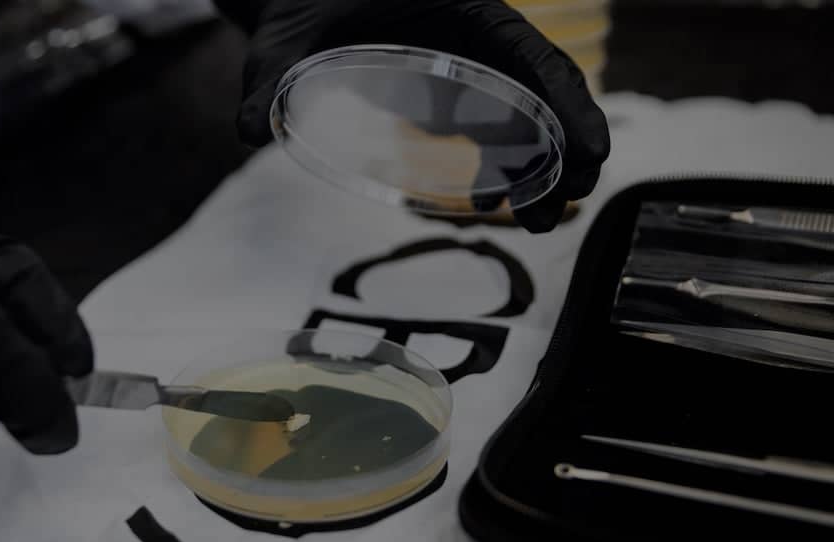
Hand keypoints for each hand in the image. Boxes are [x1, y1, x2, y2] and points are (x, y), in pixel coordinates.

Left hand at [214, 0, 610, 231]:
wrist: (297, 0)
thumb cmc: (299, 2)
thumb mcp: (284, 36)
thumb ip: (268, 76)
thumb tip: (248, 131)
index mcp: (461, 9)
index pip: (532, 54)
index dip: (569, 102)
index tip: (591, 152)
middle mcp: (474, 39)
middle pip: (543, 90)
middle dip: (569, 147)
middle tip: (565, 205)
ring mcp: (465, 66)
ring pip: (526, 113)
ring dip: (542, 166)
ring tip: (535, 220)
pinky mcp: (446, 92)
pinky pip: (491, 126)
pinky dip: (500, 165)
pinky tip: (484, 201)